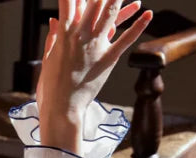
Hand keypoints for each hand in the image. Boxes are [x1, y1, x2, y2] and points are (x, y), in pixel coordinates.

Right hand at [37, 1, 152, 150]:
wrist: (62, 109)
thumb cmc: (51, 88)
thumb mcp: (48, 59)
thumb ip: (52, 38)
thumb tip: (54, 20)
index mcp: (64, 35)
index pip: (70, 2)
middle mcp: (81, 36)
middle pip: (94, 2)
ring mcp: (96, 46)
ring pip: (110, 14)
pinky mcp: (108, 59)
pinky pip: (126, 40)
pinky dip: (138, 26)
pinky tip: (147, 14)